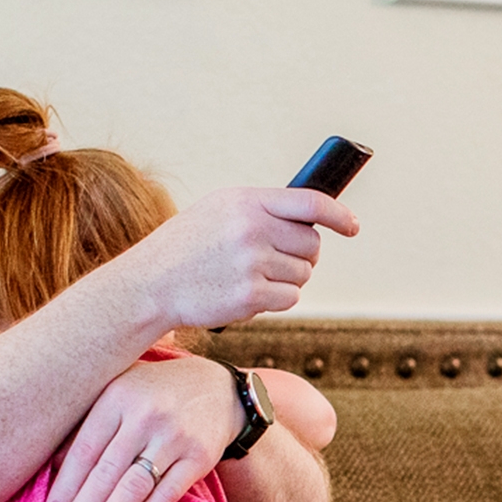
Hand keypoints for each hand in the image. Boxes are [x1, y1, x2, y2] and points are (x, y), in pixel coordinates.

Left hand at [47, 355, 239, 501]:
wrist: (218, 389)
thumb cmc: (154, 394)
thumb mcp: (119, 392)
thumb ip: (89, 424)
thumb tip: (55, 468)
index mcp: (118, 397)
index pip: (85, 450)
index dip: (65, 486)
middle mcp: (146, 415)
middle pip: (106, 473)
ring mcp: (175, 437)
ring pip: (134, 487)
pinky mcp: (200, 456)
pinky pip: (168, 493)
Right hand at [125, 186, 359, 331]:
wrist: (149, 285)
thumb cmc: (186, 248)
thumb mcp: (219, 211)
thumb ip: (262, 209)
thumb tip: (312, 218)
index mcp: (246, 201)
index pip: (310, 202)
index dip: (339, 214)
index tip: (352, 225)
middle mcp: (252, 228)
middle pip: (312, 244)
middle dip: (303, 255)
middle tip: (278, 260)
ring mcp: (251, 263)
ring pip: (303, 274)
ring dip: (286, 280)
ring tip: (251, 277)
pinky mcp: (250, 296)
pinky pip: (290, 298)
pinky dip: (276, 300)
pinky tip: (247, 295)